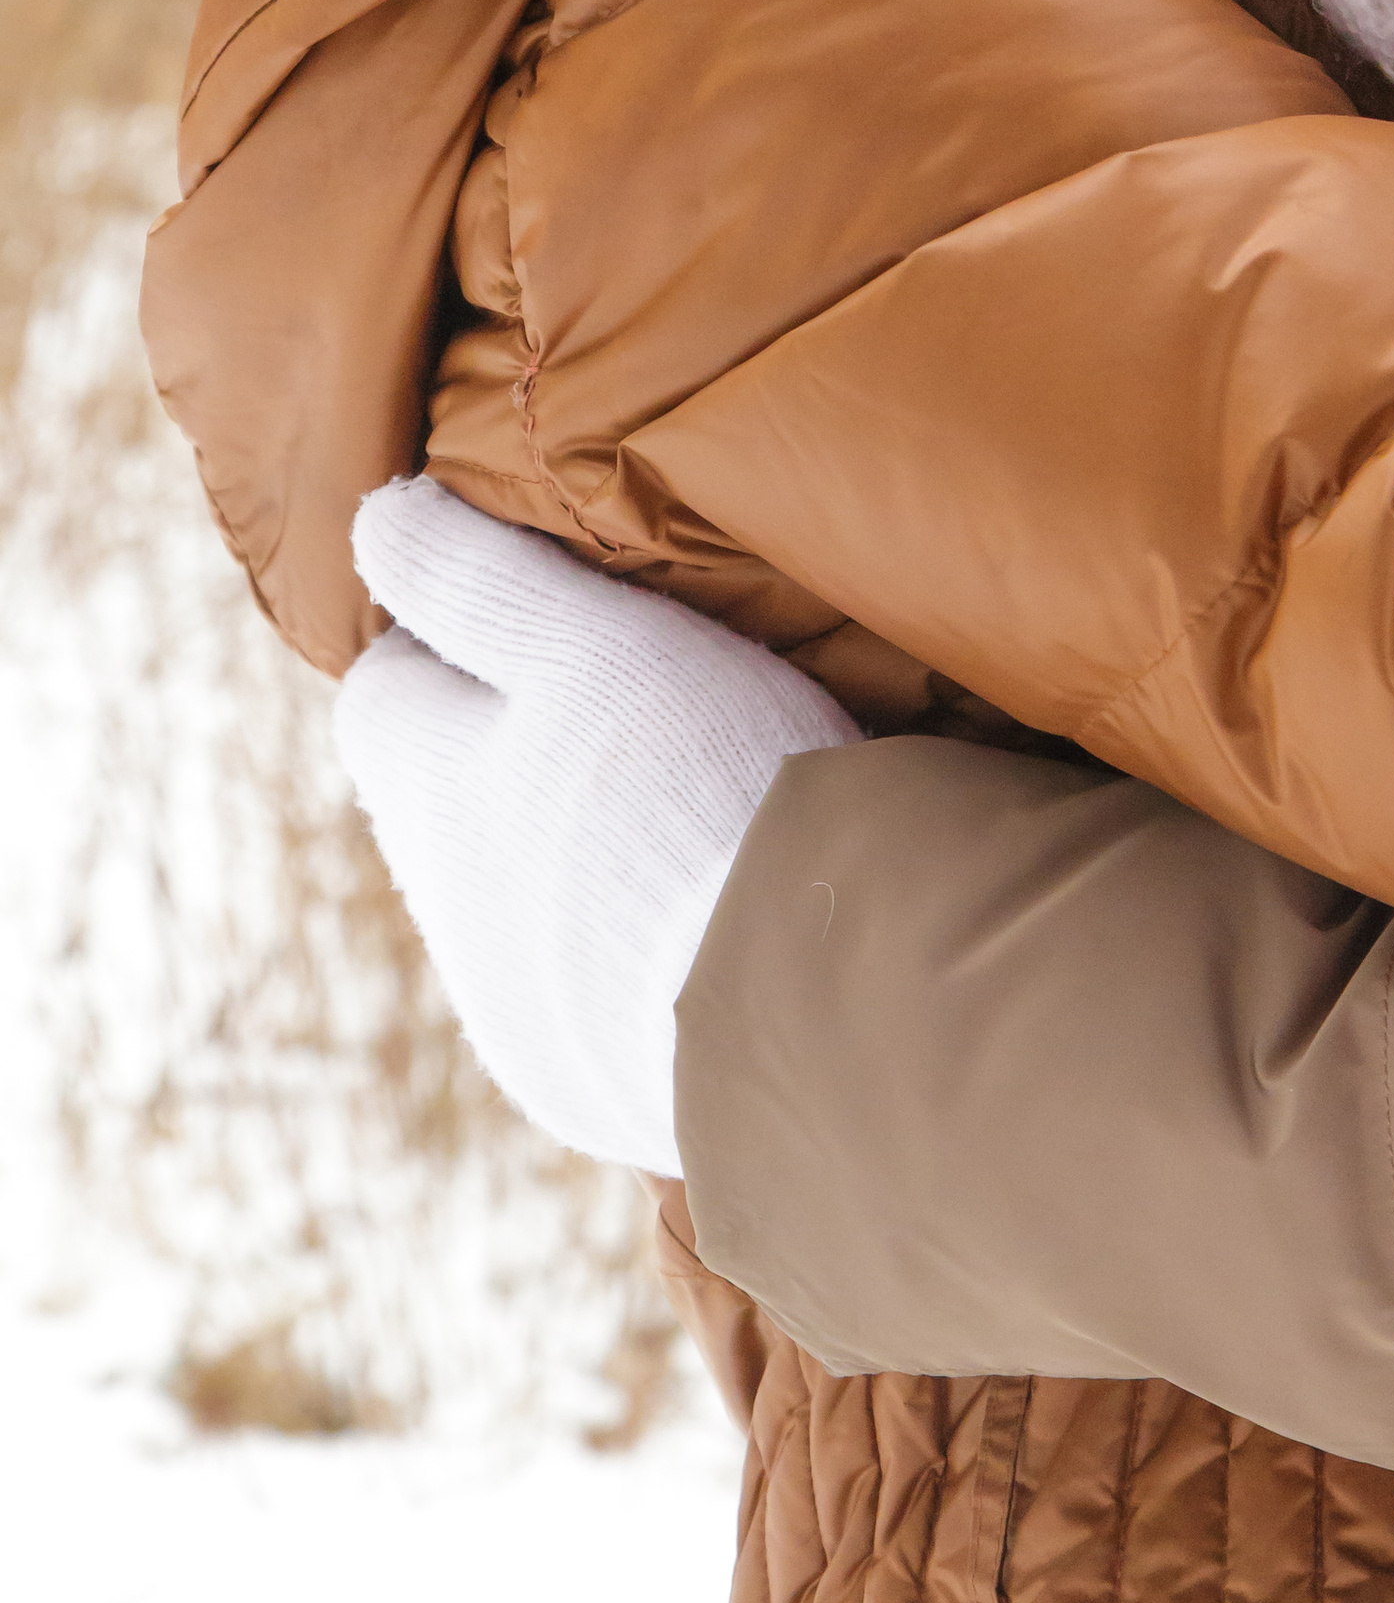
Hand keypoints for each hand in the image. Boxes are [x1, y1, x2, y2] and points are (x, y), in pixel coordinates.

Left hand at [336, 479, 858, 1174]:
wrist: (807, 1004)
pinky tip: (701, 919)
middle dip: (495, 751)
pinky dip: (617, 949)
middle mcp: (448, 903)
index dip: (447, 638)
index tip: (537, 613)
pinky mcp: (583, 1081)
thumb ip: (476, 578)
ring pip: (506, 900)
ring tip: (672, 811)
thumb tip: (377, 521)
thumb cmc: (701, 786)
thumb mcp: (590, 639)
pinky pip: (577, 993)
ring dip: (559, 853)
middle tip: (613, 704)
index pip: (381, 690)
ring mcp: (511, 1005)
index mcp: (432, 785)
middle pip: (435, 802)